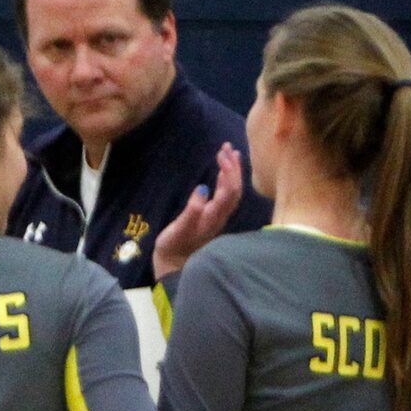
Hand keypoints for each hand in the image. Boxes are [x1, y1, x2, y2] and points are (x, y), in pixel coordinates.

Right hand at [150, 144, 242, 284]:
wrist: (175, 264)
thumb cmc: (174, 245)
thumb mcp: (180, 228)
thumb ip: (192, 210)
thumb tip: (203, 189)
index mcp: (214, 217)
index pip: (229, 190)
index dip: (228, 171)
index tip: (221, 154)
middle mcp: (221, 216)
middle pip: (235, 188)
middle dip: (233, 166)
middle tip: (226, 146)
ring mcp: (218, 216)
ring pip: (233, 190)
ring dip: (233, 171)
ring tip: (230, 152)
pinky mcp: (213, 216)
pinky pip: (227, 194)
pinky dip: (228, 179)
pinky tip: (224, 170)